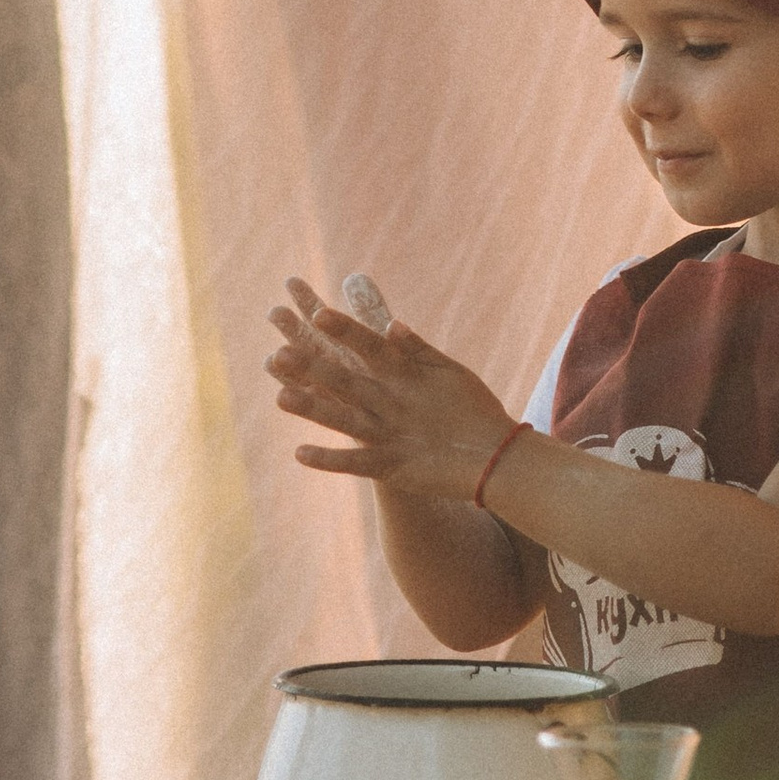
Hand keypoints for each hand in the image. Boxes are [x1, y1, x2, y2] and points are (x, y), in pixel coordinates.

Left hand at [266, 284, 514, 503]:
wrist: (500, 461)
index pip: (371, 345)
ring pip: (343, 419)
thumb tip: (391, 323)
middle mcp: (395, 402)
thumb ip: (419, 350)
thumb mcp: (451, 373)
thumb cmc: (478, 412)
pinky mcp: (392, 466)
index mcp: (409, 376)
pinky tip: (299, 453)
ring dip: (311, 409)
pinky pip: (354, 463)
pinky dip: (328, 459)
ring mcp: (391, 434)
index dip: (345, 330)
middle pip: (347, 380)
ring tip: (278, 398)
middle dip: (313, 367)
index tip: (317, 313)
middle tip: (278, 352)